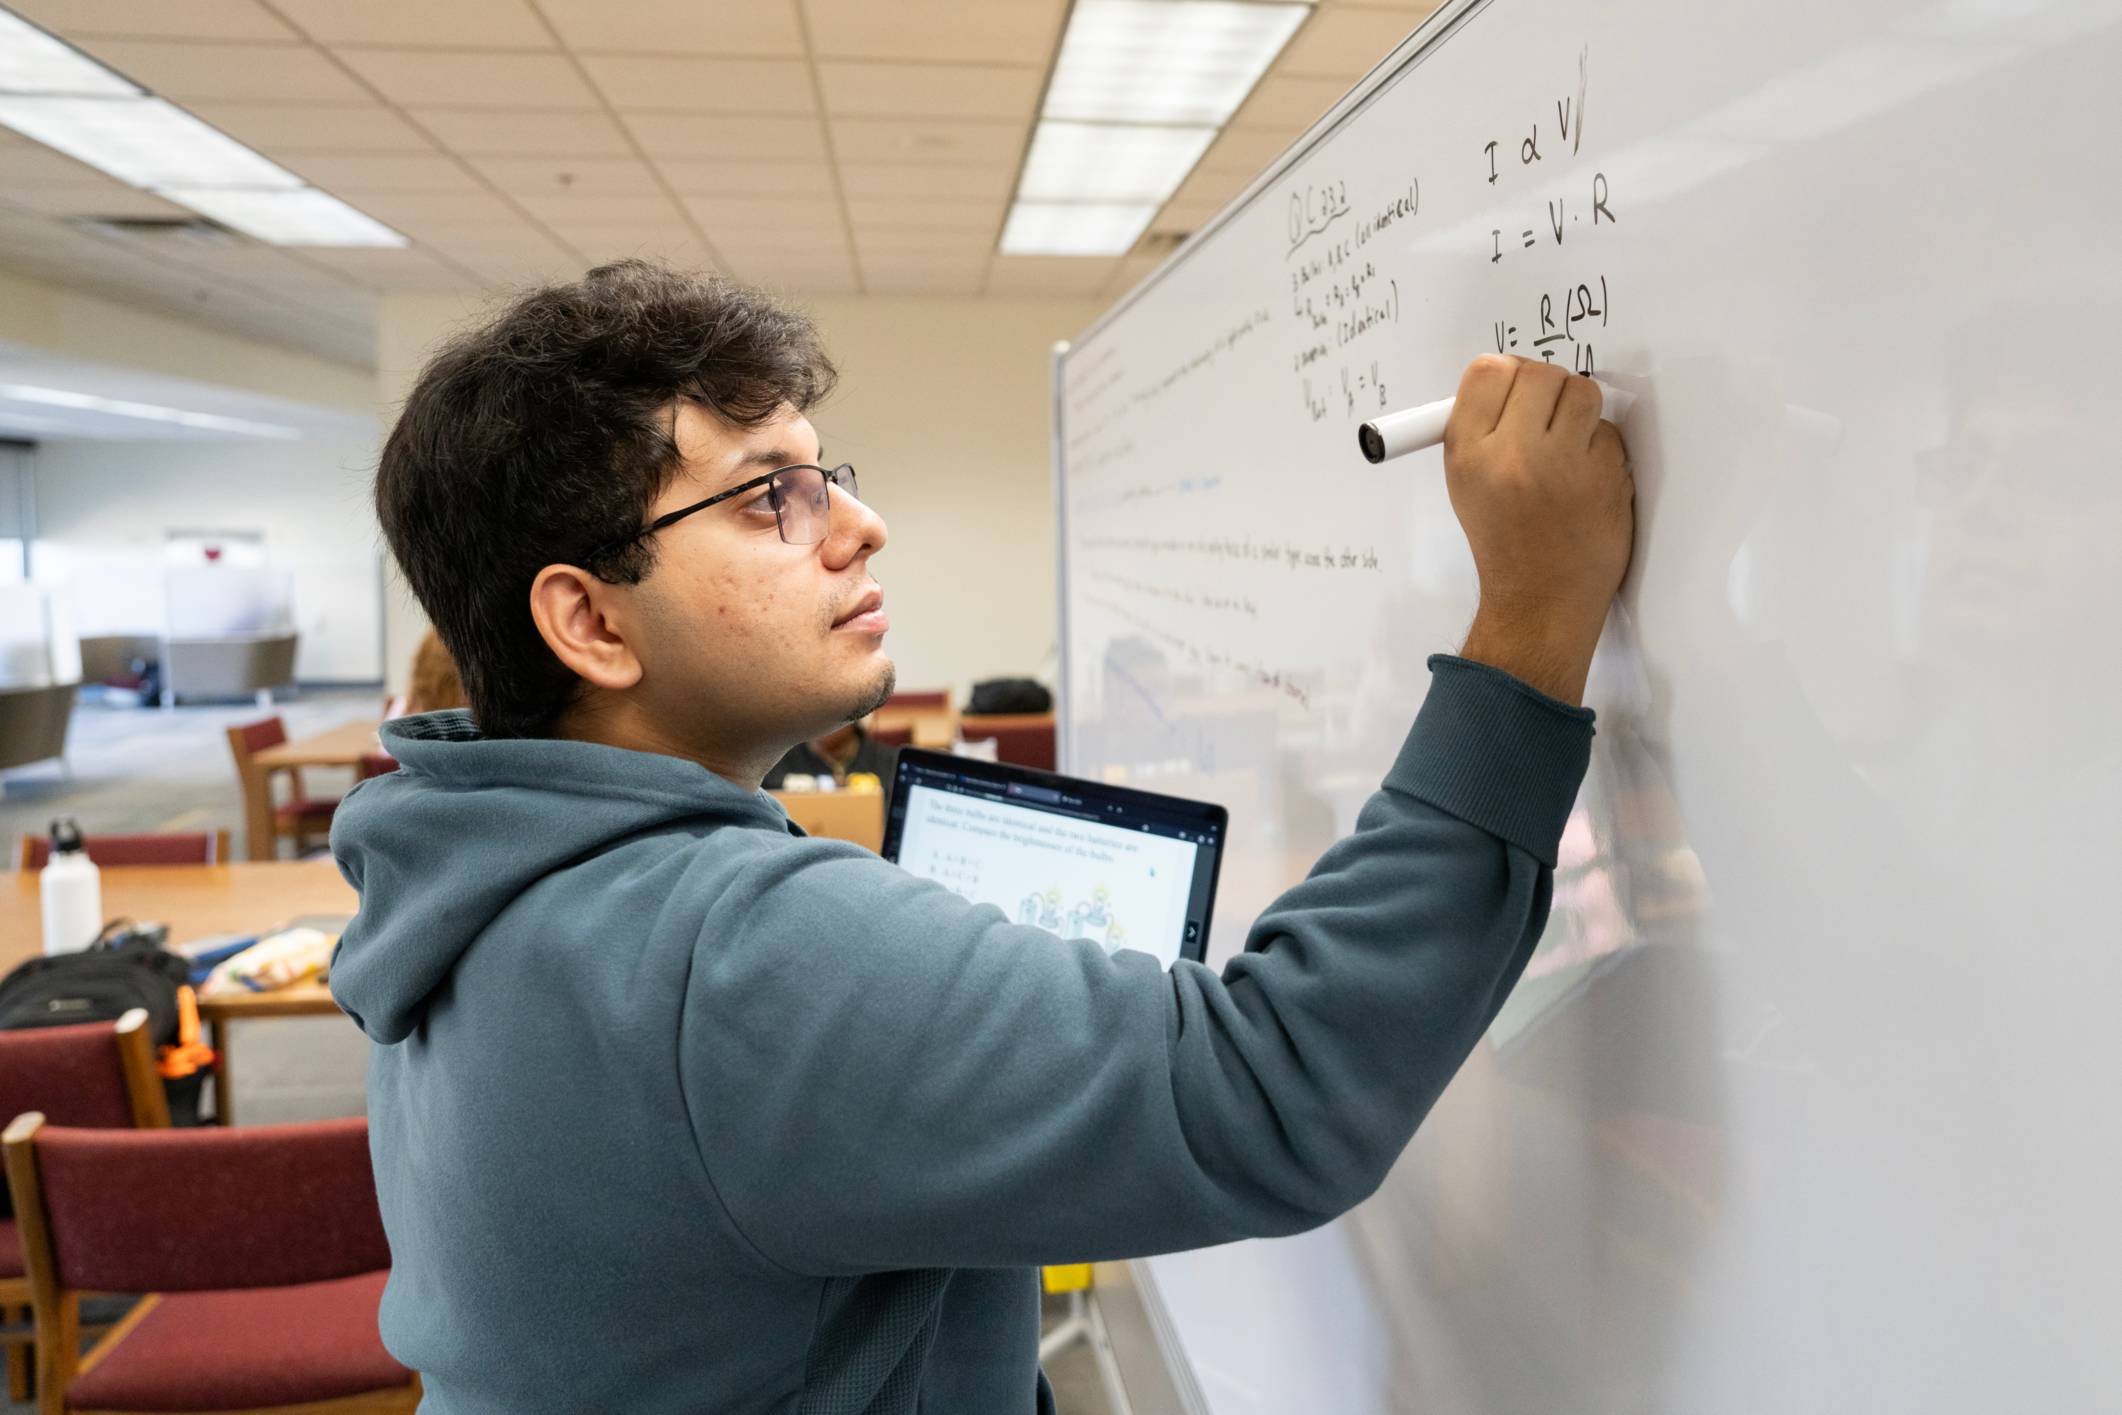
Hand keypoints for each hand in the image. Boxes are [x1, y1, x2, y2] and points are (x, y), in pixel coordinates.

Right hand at [1442, 355, 1634, 703]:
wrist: (1540, 600)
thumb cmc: (1503, 538)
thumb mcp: (1465, 482)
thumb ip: (1481, 426)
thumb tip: (1512, 373)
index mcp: (1467, 454)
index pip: (1488, 370)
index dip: (1508, 376)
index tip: (1516, 396)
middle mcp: (1511, 454)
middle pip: (1539, 373)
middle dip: (1548, 391)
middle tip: (1547, 421)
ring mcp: (1563, 465)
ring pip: (1582, 392)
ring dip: (1579, 412)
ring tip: (1568, 447)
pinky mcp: (1605, 477)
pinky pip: (1609, 432)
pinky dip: (1601, 448)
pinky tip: (1586, 478)